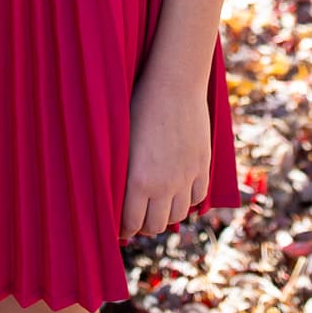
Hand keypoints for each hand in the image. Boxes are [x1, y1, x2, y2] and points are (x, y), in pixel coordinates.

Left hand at [119, 61, 209, 239]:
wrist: (175, 83)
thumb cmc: (138, 104)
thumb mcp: (120, 139)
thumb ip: (118, 172)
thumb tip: (109, 194)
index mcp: (138, 180)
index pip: (130, 223)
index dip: (123, 229)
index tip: (118, 227)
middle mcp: (164, 185)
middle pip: (155, 226)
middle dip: (143, 226)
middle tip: (136, 218)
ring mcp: (186, 177)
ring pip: (177, 216)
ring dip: (165, 215)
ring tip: (156, 206)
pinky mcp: (203, 166)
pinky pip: (197, 197)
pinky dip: (187, 200)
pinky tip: (178, 191)